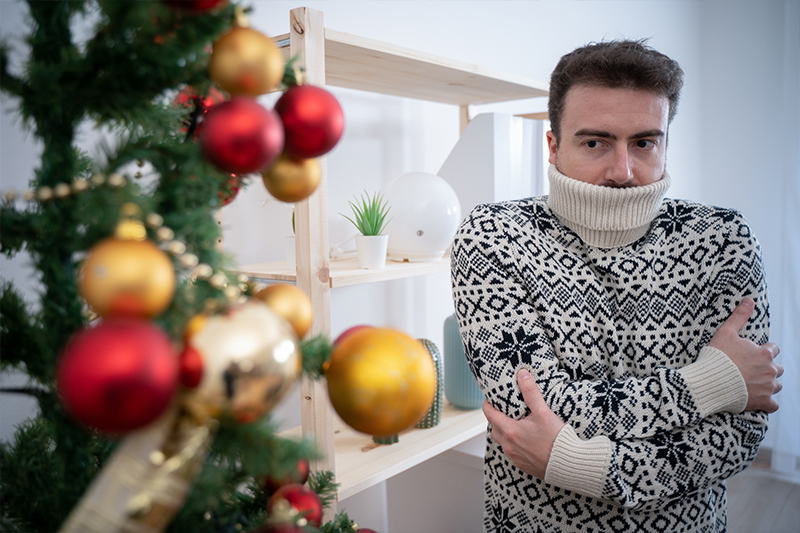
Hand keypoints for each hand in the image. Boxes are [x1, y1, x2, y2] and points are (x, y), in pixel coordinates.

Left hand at [482, 369, 565, 478]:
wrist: (569, 464)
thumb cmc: (556, 439)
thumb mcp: (543, 412)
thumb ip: (530, 392)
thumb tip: (522, 374)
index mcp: (510, 431)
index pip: (489, 414)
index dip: (487, 404)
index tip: (491, 398)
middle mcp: (509, 446)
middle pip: (494, 428)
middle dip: (496, 418)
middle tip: (504, 410)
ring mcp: (515, 457)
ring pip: (502, 442)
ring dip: (505, 432)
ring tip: (516, 423)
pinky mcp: (523, 465)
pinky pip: (512, 452)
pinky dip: (514, 444)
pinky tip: (526, 439)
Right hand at [708, 298, 782, 412]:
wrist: (711, 382)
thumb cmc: (717, 357)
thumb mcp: (726, 332)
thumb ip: (740, 316)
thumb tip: (749, 300)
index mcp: (764, 354)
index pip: (773, 349)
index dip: (762, 350)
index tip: (751, 353)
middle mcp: (770, 370)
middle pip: (777, 368)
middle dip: (768, 368)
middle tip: (751, 369)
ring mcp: (768, 387)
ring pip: (776, 385)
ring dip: (768, 384)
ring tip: (753, 383)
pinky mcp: (763, 402)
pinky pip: (773, 404)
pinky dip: (767, 402)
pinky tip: (758, 398)